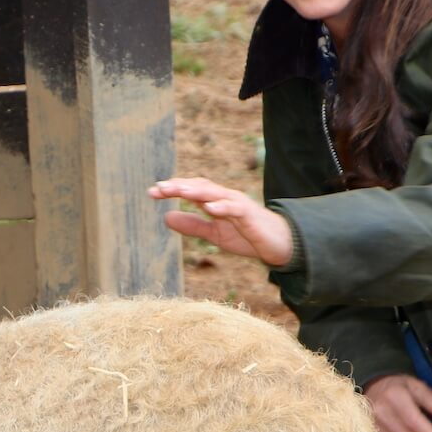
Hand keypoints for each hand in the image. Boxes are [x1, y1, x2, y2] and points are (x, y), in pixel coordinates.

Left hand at [148, 177, 292, 265]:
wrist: (279, 245)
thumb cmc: (247, 235)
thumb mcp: (214, 233)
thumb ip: (192, 225)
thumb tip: (166, 217)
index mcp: (216, 201)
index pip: (191, 190)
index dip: (173, 189)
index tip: (152, 192)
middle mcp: (226, 198)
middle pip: (200, 187)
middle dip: (179, 186)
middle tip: (158, 188)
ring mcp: (238, 205)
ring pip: (215, 193)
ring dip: (196, 191)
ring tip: (178, 191)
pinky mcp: (250, 216)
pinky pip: (235, 208)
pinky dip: (222, 206)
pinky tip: (209, 207)